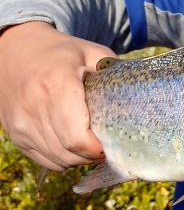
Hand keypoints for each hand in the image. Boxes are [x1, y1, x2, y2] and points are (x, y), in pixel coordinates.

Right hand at [0, 21, 113, 171]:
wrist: (14, 49)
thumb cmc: (59, 52)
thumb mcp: (91, 52)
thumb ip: (115, 72)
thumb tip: (142, 93)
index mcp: (56, 86)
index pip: (76, 138)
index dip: (98, 149)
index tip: (111, 143)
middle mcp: (34, 108)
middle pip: (69, 153)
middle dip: (92, 155)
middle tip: (107, 145)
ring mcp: (20, 124)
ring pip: (57, 160)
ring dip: (78, 159)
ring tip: (91, 144)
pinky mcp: (15, 134)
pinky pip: (44, 160)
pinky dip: (61, 158)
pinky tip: (72, 144)